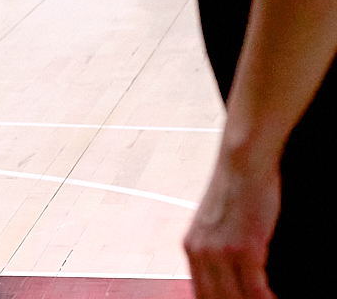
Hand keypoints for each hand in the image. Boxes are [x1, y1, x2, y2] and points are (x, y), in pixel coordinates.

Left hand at [184, 152, 280, 297]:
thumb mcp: (217, 223)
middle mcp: (200, 252)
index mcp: (191, 248)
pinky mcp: (243, 248)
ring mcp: (220, 251)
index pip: (202, 293)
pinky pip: (255, 290)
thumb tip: (228, 274)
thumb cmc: (237, 190)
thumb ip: (216, 249)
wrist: (243, 162)